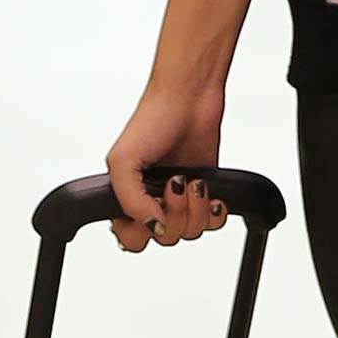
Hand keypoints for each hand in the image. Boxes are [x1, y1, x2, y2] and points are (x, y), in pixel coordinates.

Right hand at [105, 82, 228, 253]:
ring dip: (195, 208)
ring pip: (190, 231)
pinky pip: (212, 223)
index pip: (130, 237)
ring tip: (192, 181)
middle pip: (165, 237)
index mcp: (126, 196)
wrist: (191, 99)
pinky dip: (215, 212)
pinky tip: (210, 192)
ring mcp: (179, 198)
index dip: (143, 230)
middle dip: (175, 214)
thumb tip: (152, 227)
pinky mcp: (204, 193)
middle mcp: (152, 200)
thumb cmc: (153, 118)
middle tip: (174, 183)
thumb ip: (130, 201)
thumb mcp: (123, 160)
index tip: (152, 207)